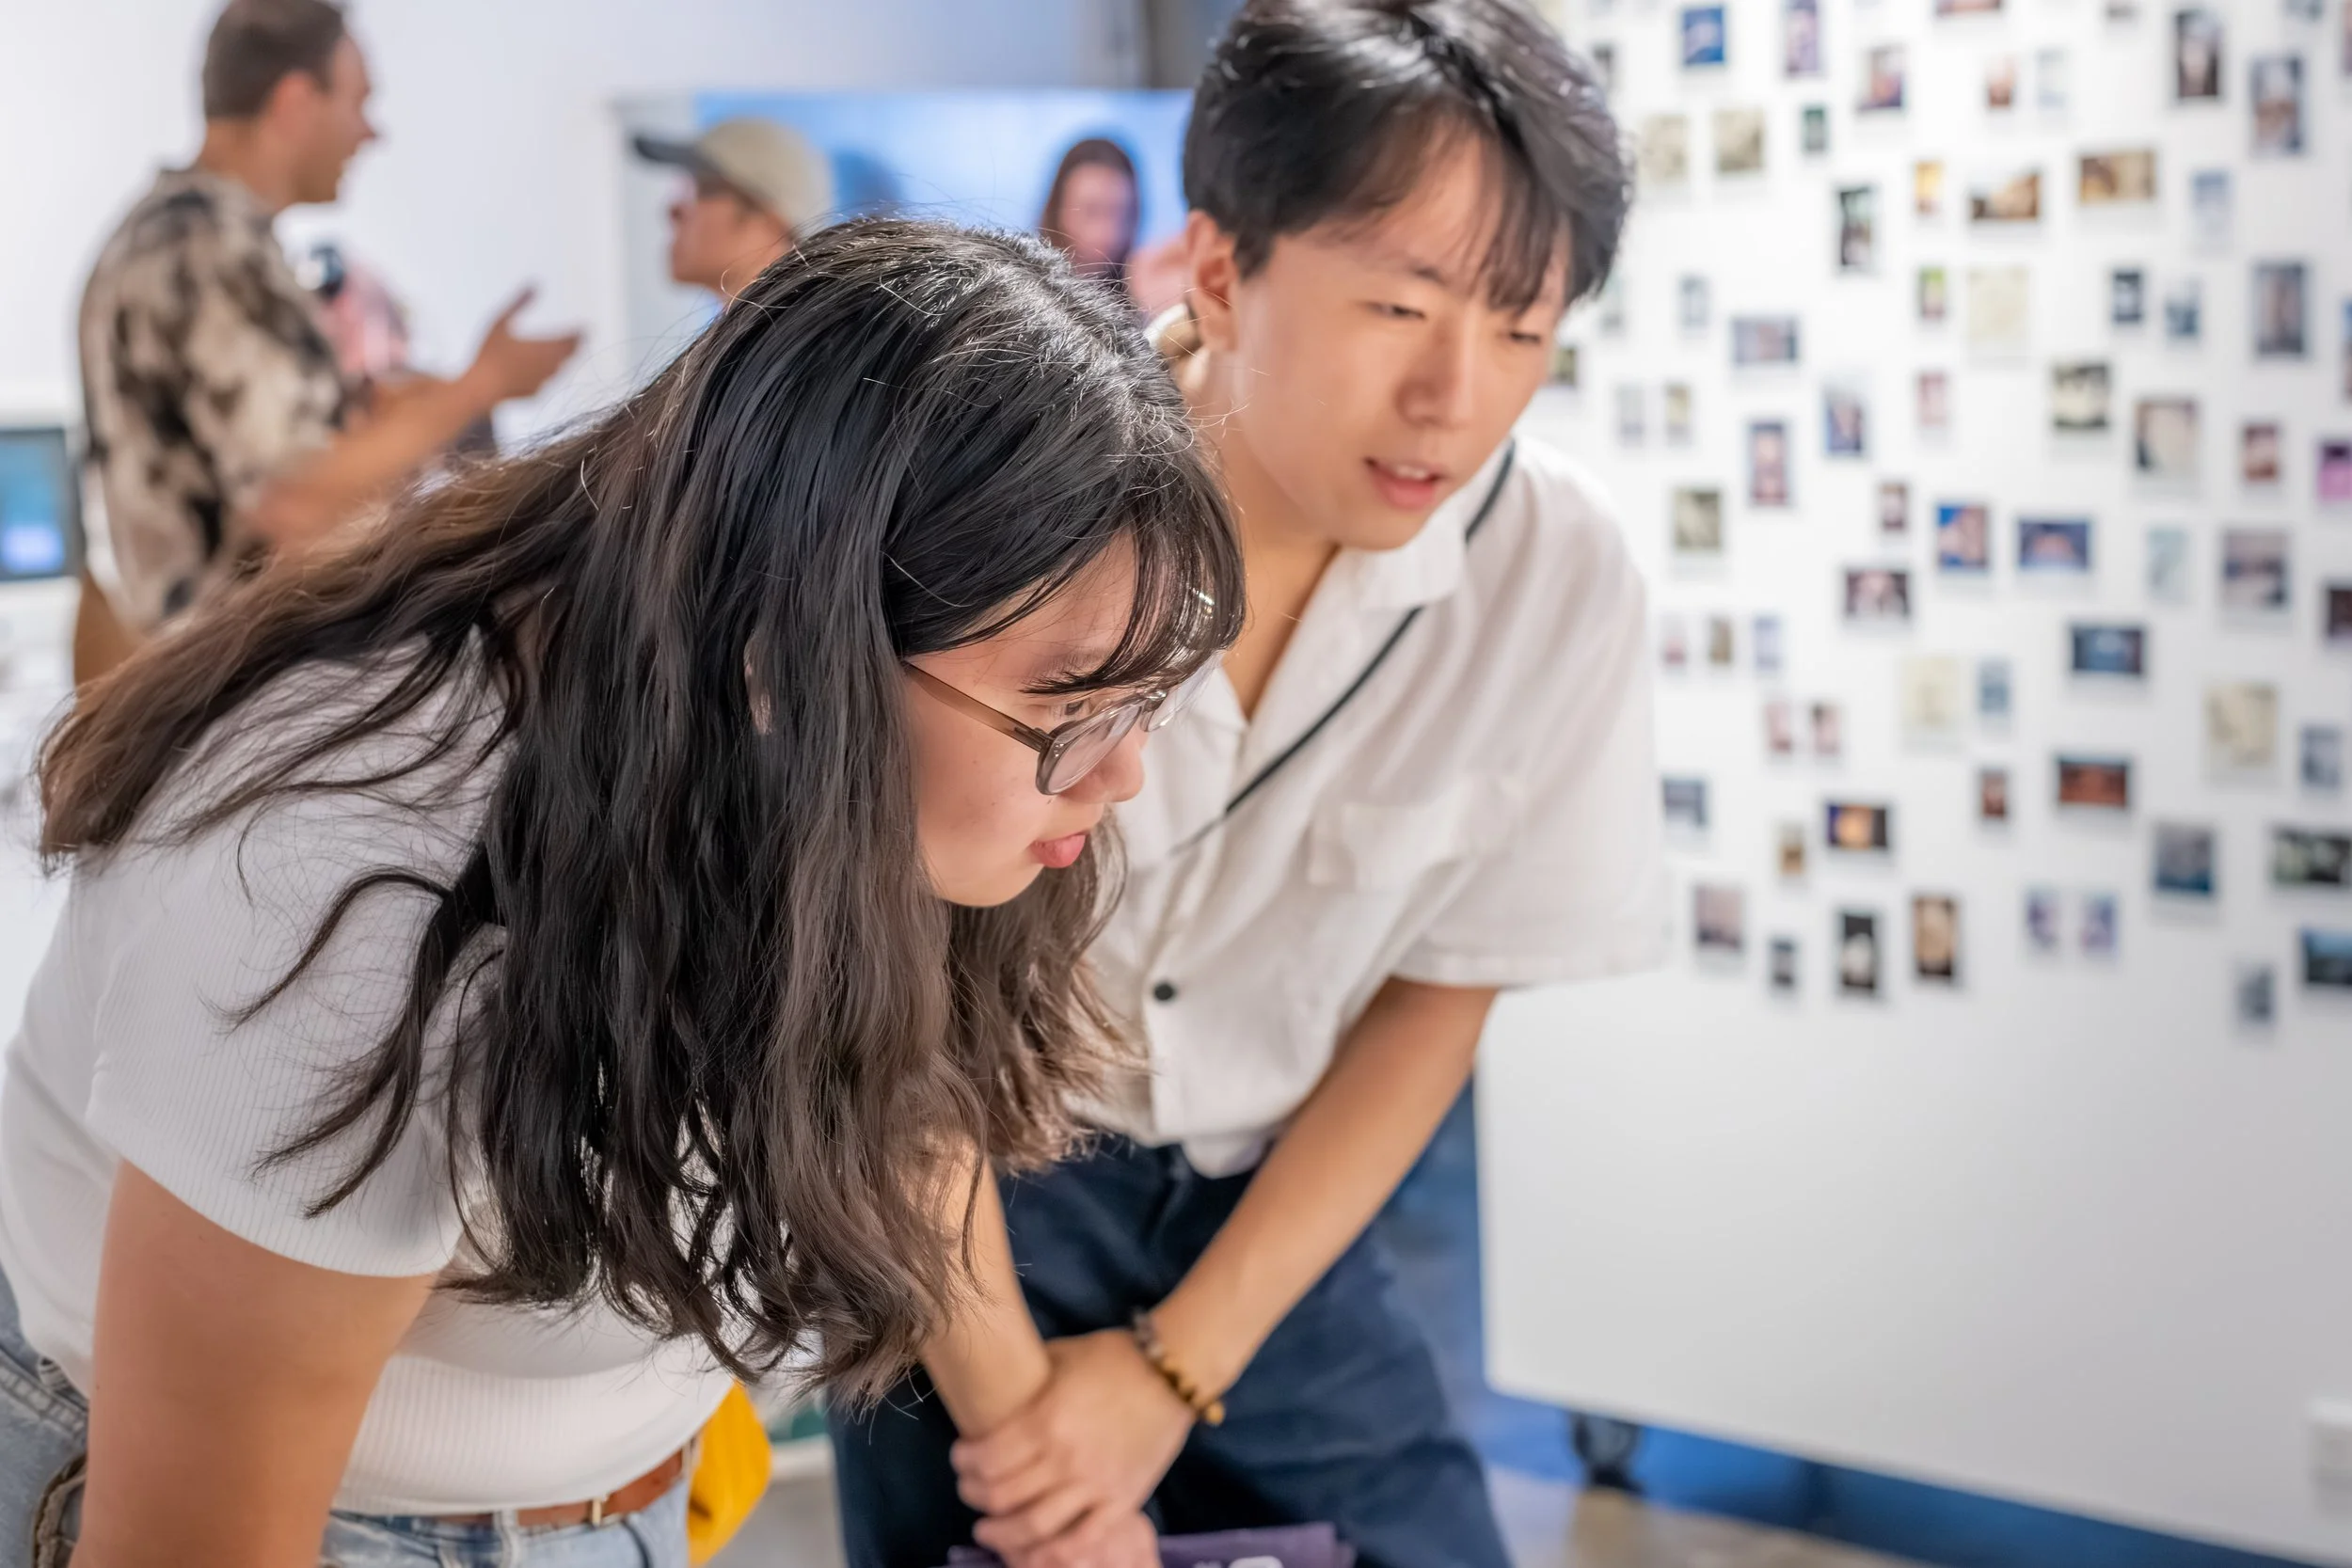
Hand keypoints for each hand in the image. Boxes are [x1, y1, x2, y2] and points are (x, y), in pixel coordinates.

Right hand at [463, 288, 581, 404]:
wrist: (479, 388)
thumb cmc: (488, 352)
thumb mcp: (500, 321)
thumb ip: (519, 303)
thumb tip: (535, 283)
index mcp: (544, 347)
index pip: (571, 338)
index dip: (579, 333)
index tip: (584, 328)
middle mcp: (548, 366)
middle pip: (570, 355)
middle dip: (575, 346)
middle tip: (580, 339)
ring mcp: (543, 382)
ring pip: (560, 369)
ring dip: (564, 359)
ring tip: (566, 352)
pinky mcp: (535, 394)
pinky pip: (547, 381)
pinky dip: (549, 373)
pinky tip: (544, 369)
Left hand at [954, 1329, 1194, 1561]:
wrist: (1174, 1373)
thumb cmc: (1113, 1357)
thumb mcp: (1060, 1357)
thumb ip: (1027, 1377)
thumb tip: (996, 1385)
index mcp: (1045, 1420)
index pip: (986, 1459)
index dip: (964, 1464)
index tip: (961, 1459)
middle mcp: (1064, 1458)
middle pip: (1002, 1497)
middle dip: (975, 1497)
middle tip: (969, 1492)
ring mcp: (1095, 1485)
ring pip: (1034, 1529)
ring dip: (1002, 1535)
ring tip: (990, 1531)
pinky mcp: (1122, 1502)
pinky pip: (1080, 1541)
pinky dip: (1050, 1554)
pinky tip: (1032, 1551)